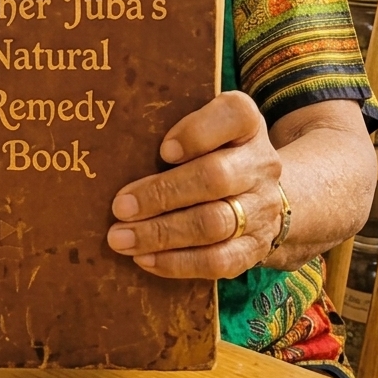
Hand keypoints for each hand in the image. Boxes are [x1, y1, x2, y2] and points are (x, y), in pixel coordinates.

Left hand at [106, 92, 282, 278]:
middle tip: (120, 207)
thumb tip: (116, 150)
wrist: (259, 193)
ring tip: (121, 238)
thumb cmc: (211, 151)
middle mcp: (260, 163)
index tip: (163, 151)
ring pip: (214, 223)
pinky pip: (220, 261)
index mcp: (245, 123)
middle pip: (215, 178)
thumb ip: (169, 128)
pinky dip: (178, 262)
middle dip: (162, 194)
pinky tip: (145, 259)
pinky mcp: (256, 247)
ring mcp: (262, 207)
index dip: (198, 133)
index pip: (234, 115)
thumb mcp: (203, 128)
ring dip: (161, 234)